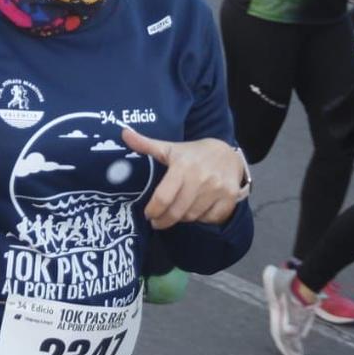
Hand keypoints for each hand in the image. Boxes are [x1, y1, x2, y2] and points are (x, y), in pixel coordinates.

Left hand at [120, 127, 246, 228]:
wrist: (228, 154)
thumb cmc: (194, 154)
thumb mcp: (170, 148)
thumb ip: (146, 144)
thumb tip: (124, 133)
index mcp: (183, 166)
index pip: (164, 197)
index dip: (153, 211)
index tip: (148, 215)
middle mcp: (201, 178)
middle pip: (177, 212)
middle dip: (163, 220)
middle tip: (157, 222)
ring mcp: (217, 189)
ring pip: (192, 216)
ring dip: (181, 219)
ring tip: (175, 213)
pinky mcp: (229, 197)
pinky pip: (210, 218)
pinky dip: (201, 219)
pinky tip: (195, 211)